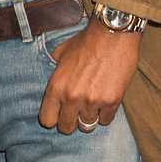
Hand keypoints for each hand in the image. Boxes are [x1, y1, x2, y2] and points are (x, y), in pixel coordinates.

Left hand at [38, 19, 140, 134]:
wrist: (113, 33)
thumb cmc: (87, 41)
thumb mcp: (61, 53)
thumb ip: (54, 70)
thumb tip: (54, 79)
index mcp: (56, 87)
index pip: (47, 120)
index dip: (53, 118)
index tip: (60, 114)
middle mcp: (71, 97)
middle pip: (66, 128)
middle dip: (71, 121)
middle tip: (77, 111)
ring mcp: (92, 101)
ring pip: (87, 126)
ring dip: (89, 117)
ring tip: (93, 104)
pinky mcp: (112, 102)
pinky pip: (105, 120)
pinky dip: (105, 113)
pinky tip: (106, 101)